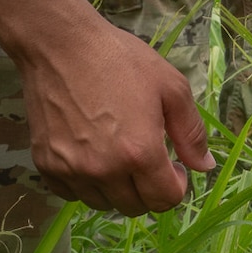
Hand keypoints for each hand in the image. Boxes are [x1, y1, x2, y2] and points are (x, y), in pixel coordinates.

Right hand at [17, 18, 214, 215]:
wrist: (61, 45)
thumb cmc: (121, 61)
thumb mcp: (171, 88)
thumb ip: (191, 134)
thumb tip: (205, 167)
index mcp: (139, 153)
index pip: (165, 200)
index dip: (176, 186)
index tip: (174, 166)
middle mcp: (103, 170)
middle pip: (135, 207)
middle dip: (149, 189)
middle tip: (147, 158)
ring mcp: (71, 170)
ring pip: (103, 203)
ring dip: (117, 188)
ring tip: (118, 154)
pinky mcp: (46, 164)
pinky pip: (72, 194)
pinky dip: (85, 184)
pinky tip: (92, 155)